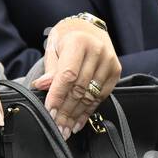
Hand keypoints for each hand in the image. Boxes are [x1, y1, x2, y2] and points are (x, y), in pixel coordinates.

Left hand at [33, 18, 121, 138]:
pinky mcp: (115, 71)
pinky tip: (78, 122)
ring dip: (76, 115)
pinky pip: (101, 96)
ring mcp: (109, 62)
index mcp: (78, 42)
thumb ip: (50, 69)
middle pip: (79, 88)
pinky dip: (88, 111)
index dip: (57, 95)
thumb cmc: (67, 37)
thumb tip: (42, 86)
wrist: (89, 28)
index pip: (67, 75)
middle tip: (56, 127)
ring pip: (90, 95)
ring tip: (65, 129)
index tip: (49, 112)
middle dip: (65, 111)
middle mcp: (97, 51)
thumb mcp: (54, 47)